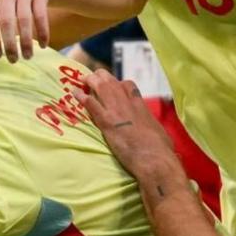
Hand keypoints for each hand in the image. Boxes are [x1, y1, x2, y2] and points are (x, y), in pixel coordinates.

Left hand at [80, 70, 181, 187]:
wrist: (154, 158)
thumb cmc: (161, 150)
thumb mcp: (158, 132)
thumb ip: (151, 127)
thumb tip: (154, 132)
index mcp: (141, 106)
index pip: (128, 86)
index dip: (118, 83)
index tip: (112, 85)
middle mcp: (128, 103)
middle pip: (112, 82)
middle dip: (101, 77)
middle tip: (93, 78)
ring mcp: (116, 110)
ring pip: (101, 87)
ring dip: (90, 81)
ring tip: (82, 80)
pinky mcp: (106, 121)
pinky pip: (91, 103)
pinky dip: (82, 97)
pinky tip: (74, 93)